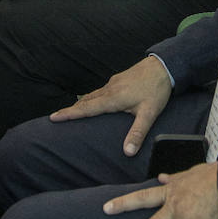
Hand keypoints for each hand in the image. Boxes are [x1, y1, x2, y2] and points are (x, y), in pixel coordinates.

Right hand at [49, 55, 171, 156]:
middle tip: (56, 117)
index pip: (86, 108)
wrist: (164, 66)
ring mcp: (113, 83)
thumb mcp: (149, 114)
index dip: (69, 114)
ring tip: (72, 112)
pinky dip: (92, 98)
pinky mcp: (118, 79)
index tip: (53, 118)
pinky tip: (94, 102)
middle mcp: (109, 89)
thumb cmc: (156, 90)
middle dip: (70, 110)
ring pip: (92, 95)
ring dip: (81, 104)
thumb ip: (137, 133)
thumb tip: (127, 152)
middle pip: (85, 101)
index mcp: (113, 98)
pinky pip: (100, 91)